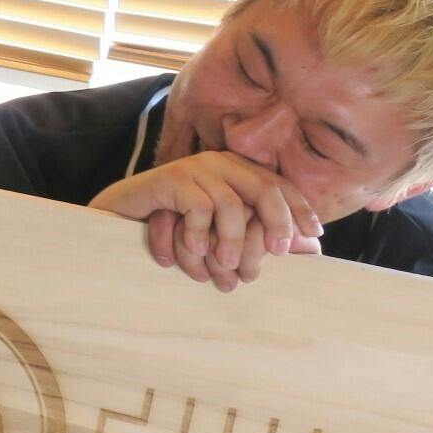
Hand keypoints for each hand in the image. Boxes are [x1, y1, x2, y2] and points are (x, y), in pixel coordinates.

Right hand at [90, 151, 322, 292]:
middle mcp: (219, 163)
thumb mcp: (219, 231)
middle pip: (264, 188)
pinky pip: (198, 208)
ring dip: (231, 242)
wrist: (118, 217)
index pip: (279, 185)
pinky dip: (198, 235)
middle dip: (276, 223)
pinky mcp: (169, 178)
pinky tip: (190, 252)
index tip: (314, 235)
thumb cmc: (173, 227)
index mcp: (236, 170)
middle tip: (276, 255)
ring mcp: (193, 168)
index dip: (299, 209)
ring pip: (230, 204)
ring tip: (225, 270)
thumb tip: (311, 247)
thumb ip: (257, 234)